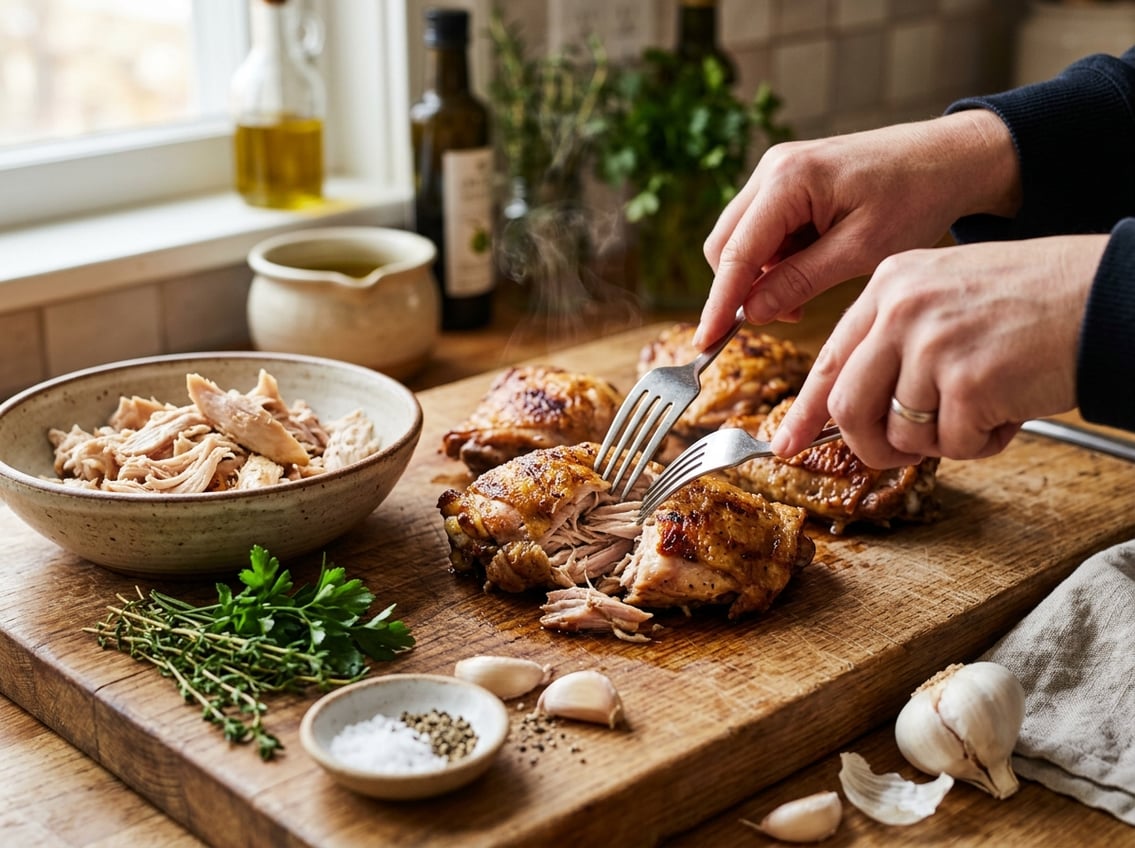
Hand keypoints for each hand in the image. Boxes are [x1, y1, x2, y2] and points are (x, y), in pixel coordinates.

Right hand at [694, 110, 1021, 348]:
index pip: (735, 252)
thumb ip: (800, 281)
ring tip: (811, 290)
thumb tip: (752, 312)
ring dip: (763, 275)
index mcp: (789, 179)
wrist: (949, 158)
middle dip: (743, 287)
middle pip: (725, 245)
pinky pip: (762, 231)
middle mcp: (773, 169)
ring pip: (740, 240)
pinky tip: (814, 267)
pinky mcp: (787, 182)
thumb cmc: (916, 196)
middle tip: (788, 316)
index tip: (708, 341)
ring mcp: (777, 172)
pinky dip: (777, 259)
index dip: (720, 302)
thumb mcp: (861, 250)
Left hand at [769, 235, 1108, 467]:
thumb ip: (896, 340)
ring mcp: (932, 343)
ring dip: (940, 440)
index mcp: (889, 284)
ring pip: (900, 432)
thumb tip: (852, 408)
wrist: (1109, 293)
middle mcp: (902, 309)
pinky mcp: (969, 380)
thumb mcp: (945, 296)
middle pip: (848, 404)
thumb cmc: (1034, 300)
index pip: (830, 358)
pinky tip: (1009, 410)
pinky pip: (954, 445)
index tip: (787, 441)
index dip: (805, 409)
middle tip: (899, 452)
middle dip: (869, 444)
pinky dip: (982, 443)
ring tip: (982, 408)